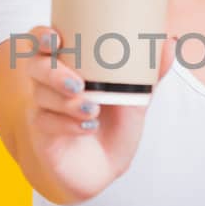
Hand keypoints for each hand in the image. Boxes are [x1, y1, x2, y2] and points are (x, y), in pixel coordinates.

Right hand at [20, 24, 176, 203]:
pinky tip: (88, 127)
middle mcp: (49, 84)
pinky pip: (47, 124)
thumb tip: (169, 43)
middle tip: (78, 83)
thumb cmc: (114, 126)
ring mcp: (43, 109)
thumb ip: (150, 72)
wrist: (105, 169)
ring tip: (93, 109)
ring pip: (42, 96)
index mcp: (67, 66)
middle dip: (53, 72)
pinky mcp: (43, 135)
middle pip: (34, 66)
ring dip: (67, 102)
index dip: (41, 36)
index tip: (55, 39)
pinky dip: (68, 124)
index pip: (41, 42)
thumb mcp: (136, 98)